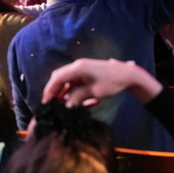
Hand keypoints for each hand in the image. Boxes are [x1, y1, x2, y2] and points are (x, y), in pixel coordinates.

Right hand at [42, 58, 161, 106]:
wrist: (128, 75)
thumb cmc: (112, 82)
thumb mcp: (95, 92)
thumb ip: (78, 98)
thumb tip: (66, 106)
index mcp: (78, 68)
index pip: (57, 78)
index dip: (49, 90)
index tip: (46, 102)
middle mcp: (78, 66)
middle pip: (59, 77)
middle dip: (54, 90)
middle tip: (50, 104)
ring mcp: (82, 69)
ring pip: (66, 79)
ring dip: (62, 91)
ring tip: (60, 104)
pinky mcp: (87, 73)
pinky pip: (74, 81)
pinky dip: (71, 90)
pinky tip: (72, 100)